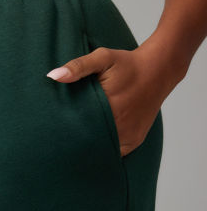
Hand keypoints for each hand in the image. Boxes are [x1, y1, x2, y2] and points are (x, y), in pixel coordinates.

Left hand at [46, 45, 166, 156]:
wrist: (158, 70)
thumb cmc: (127, 64)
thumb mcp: (103, 57)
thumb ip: (78, 66)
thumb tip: (53, 75)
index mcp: (108, 106)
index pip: (78, 126)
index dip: (65, 129)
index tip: (54, 129)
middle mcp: (119, 125)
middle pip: (89, 141)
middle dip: (74, 142)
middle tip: (60, 141)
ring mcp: (128, 135)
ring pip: (102, 150)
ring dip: (89, 148)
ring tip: (73, 147)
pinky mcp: (134, 141)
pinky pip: (115, 153)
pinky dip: (104, 151)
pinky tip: (93, 146)